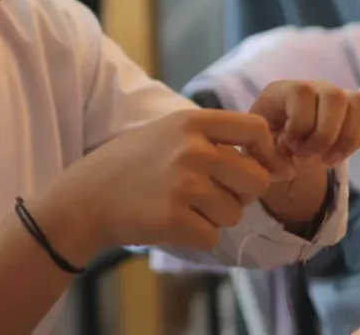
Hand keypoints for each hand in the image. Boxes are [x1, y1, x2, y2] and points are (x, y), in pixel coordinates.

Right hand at [61, 109, 276, 251]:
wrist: (86, 196)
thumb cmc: (131, 164)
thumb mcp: (168, 133)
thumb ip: (213, 140)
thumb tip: (273, 162)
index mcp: (191, 122)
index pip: (256, 129)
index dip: (265, 152)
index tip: (253, 166)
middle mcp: (192, 149)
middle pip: (256, 180)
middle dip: (241, 194)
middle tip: (211, 195)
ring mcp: (183, 184)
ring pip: (235, 213)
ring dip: (215, 217)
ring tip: (182, 206)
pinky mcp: (175, 218)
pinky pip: (212, 237)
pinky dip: (196, 236)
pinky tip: (170, 222)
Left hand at [248, 80, 359, 171]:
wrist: (278, 147)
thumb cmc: (266, 145)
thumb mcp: (257, 149)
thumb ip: (264, 155)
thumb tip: (288, 163)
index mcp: (285, 90)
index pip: (302, 92)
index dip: (299, 124)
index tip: (289, 145)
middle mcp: (316, 88)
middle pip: (336, 96)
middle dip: (324, 135)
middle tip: (309, 156)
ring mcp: (343, 103)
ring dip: (347, 138)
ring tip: (329, 158)